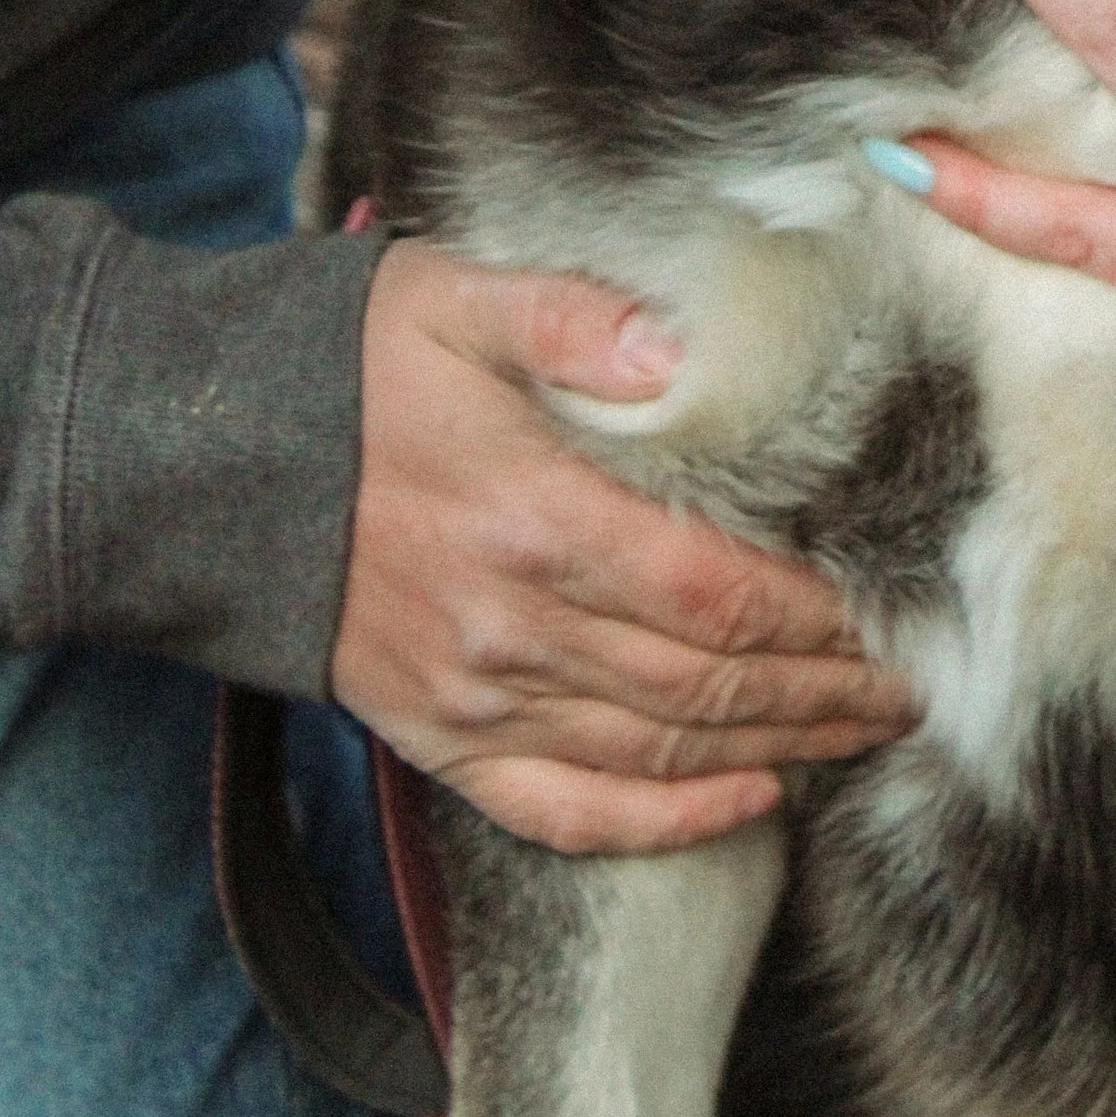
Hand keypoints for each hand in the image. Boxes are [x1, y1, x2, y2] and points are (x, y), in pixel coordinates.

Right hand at [332, 241, 917, 854]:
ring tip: (862, 731)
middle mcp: (514, 629)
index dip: (814, 614)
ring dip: (777, 747)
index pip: (715, 593)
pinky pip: (566, 809)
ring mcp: (476, 698)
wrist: (202, 462)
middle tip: (913, 680)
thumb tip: (676, 350)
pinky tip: (743, 803)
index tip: (892, 605)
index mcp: (536, 518)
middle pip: (708, 682)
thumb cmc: (348, 366)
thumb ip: (570, 316)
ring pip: (660, 747)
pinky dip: (663, 820)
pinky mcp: (439, 739)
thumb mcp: (456, 296)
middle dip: (825, 687)